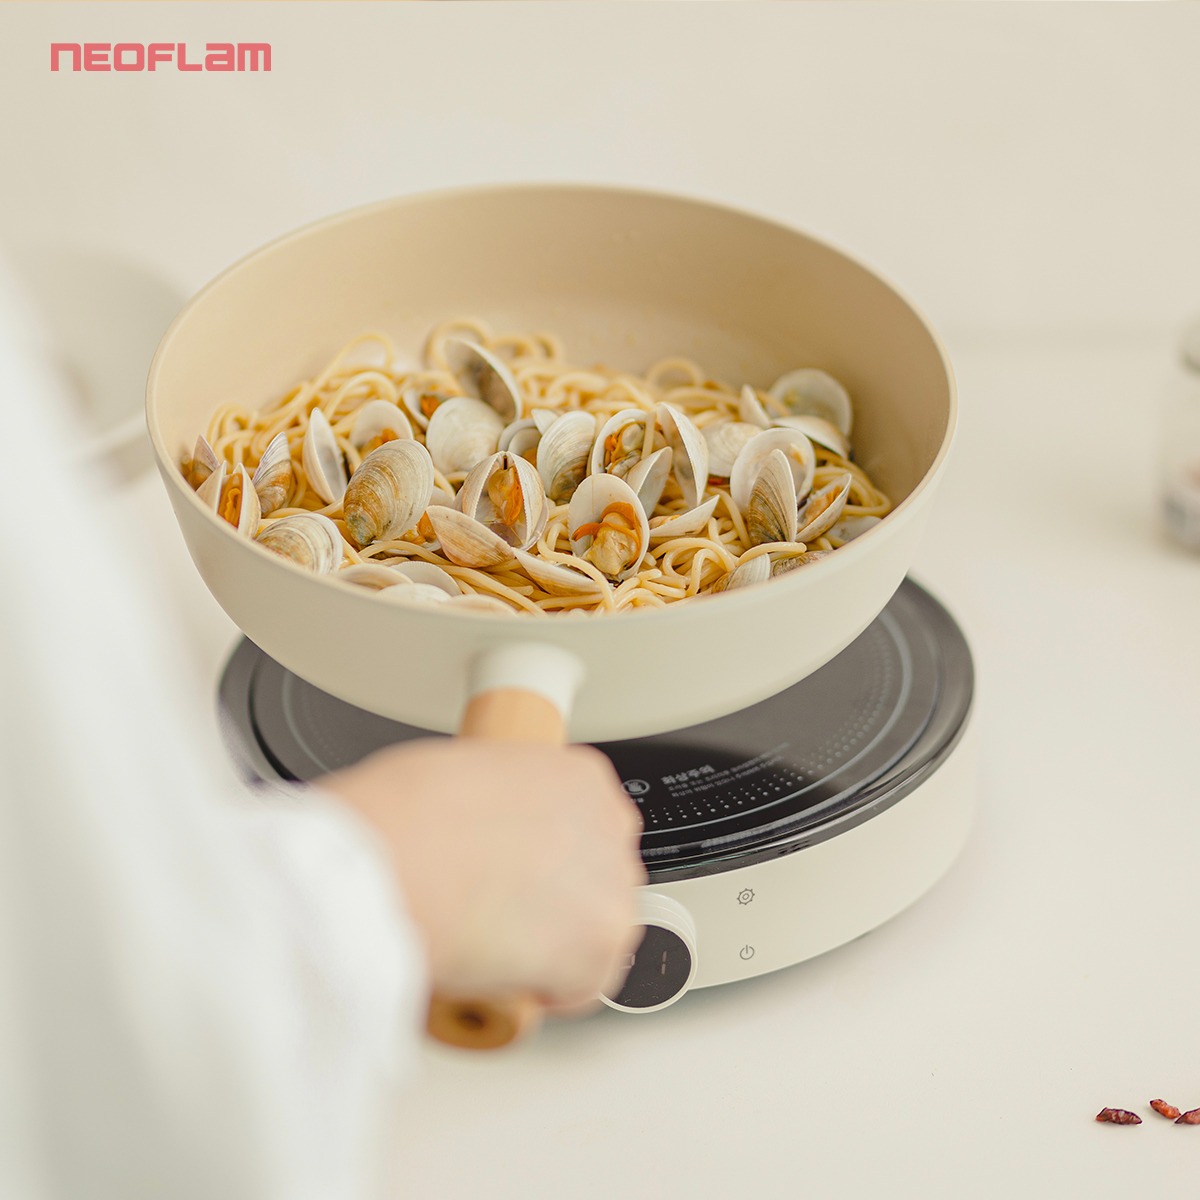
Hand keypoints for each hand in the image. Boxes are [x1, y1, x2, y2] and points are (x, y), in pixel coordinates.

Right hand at [323, 739, 646, 1010]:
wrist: (389, 861)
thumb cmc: (403, 815)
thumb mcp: (462, 773)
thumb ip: (498, 800)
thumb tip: (483, 825)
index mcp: (579, 776)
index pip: (587, 826)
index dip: (550, 858)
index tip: (523, 874)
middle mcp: (607, 825)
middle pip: (598, 877)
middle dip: (559, 901)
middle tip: (505, 914)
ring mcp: (609, 888)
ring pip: (598, 931)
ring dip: (558, 946)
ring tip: (498, 948)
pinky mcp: (596, 948)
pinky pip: (585, 985)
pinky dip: (550, 992)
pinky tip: (509, 979)